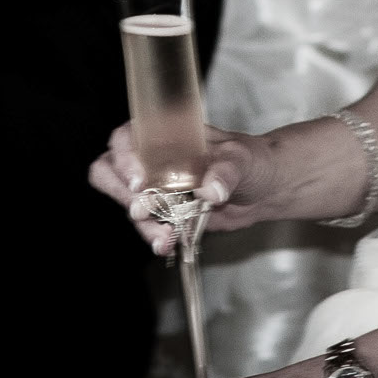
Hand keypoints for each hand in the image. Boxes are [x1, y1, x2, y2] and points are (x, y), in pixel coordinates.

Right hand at [88, 121, 274, 254]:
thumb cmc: (252, 160)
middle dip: (122, 194)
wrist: (265, 189)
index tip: (141, 181)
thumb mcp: (242, 159)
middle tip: (142, 211)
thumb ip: (226, 171)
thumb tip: (210, 189)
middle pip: (111, 170)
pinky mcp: (165, 212)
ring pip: (128, 203)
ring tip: (165, 238)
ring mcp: (156, 186)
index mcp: (165, 133)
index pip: (126, 138)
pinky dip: (154, 236)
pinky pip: (147, 224)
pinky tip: (168, 243)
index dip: (124, 157)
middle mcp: (153, 157)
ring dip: (142, 223)